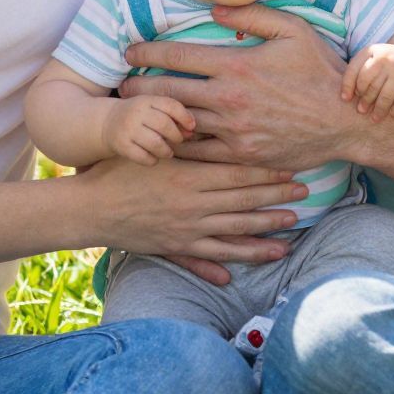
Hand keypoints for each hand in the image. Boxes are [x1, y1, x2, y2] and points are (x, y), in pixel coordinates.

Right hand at [79, 154, 306, 280]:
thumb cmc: (117, 169)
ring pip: (234, 233)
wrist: (88, 208)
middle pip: (244, 201)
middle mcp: (193, 205)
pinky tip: (244, 269)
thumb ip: (182, 141)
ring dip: (265, 231)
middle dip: (276, 197)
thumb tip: (210, 123)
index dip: (266, 171)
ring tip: (291, 228)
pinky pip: (208, 258)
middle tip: (305, 192)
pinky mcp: (174, 247)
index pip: (237, 173)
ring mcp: (185, 230)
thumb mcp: (152, 148)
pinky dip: (228, 263)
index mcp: (189, 176)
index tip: (290, 166)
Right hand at [104, 95, 195, 163]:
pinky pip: (143, 157)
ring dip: (166, 151)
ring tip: (167, 152)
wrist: (107, 122)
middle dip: (176, 136)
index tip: (191, 127)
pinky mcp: (121, 145)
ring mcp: (127, 129)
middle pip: (165, 125)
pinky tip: (153, 157)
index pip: (171, 105)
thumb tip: (191, 132)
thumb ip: (172, 116)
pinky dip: (153, 160)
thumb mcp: (152, 108)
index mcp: (146, 100)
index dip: (185, 117)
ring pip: (155, 143)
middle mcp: (136, 113)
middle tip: (177, 141)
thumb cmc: (139, 117)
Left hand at [121, 1, 356, 171]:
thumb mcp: (293, 30)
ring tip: (135, 113)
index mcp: (237, 64)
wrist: (345, 121)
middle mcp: (229, 99)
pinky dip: (178, 145)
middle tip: (120, 85)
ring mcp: (234, 130)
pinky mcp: (241, 155)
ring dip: (153, 117)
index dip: (148, 51)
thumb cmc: (320, 71)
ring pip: (179, 123)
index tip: (130, 50)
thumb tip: (215, 7)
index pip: (179, 55)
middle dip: (139, 87)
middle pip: (168, 91)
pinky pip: (199, 152)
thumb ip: (253, 15)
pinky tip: (166, 140)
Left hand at [342, 42, 393, 122]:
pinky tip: (392, 114)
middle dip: (365, 100)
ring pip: (385, 95)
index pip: (354, 69)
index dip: (348, 86)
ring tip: (374, 118)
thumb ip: (359, 72)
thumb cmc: (388, 64)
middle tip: (361, 110)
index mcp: (373, 50)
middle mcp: (387, 57)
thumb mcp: (373, 60)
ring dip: (379, 110)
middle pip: (370, 84)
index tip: (346, 99)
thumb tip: (346, 97)